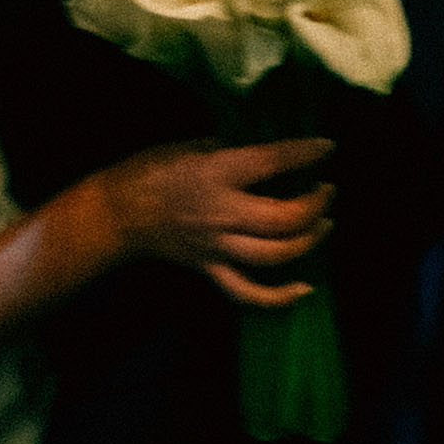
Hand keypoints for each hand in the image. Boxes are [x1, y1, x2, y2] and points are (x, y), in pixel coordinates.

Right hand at [96, 137, 335, 307]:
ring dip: (309, 241)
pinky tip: (304, 290)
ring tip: (323, 225)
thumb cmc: (150, 170)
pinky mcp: (210, 268)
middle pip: (284, 218)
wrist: (116, 212)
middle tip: (327, 191)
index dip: (304, 153)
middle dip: (315, 205)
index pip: (272, 162)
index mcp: (217, 173)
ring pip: (275, 255)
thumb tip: (259, 158)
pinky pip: (248, 292)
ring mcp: (217, 246)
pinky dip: (279, 298)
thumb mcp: (189, 145)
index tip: (327, 147)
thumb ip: (228, 151)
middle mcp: (222, 212)